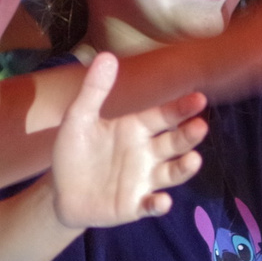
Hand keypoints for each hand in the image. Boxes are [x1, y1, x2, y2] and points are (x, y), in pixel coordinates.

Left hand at [49, 52, 208, 229]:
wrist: (60, 191)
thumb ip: (94, 90)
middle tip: (201, 126)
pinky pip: (150, 205)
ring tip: (194, 160)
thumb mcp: (79, 118)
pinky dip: (157, 204)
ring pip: (171, 173)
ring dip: (183, 168)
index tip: (198, 98)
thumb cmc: (74, 152)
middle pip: (174, 143)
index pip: (163, 116)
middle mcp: (146, 154)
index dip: (180, 108)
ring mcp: (143, 181)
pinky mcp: (133, 205)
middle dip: (188, 136)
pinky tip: (162, 201)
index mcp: (135, 129)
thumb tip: (106, 55)